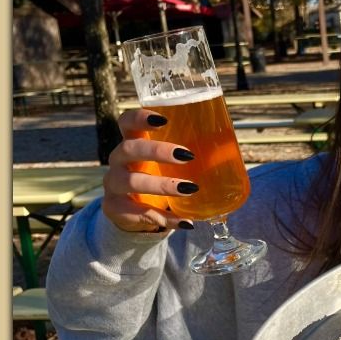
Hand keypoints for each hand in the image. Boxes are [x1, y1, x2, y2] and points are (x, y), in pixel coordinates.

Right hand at [101, 108, 199, 234]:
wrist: (132, 211)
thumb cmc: (154, 176)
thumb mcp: (166, 163)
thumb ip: (186, 153)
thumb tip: (227, 148)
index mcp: (131, 142)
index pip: (126, 122)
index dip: (140, 117)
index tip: (163, 119)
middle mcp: (118, 160)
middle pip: (129, 149)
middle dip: (157, 151)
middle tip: (187, 155)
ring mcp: (113, 184)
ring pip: (131, 181)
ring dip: (162, 185)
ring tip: (190, 188)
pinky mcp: (115, 208)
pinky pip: (140, 213)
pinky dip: (166, 218)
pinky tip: (186, 222)